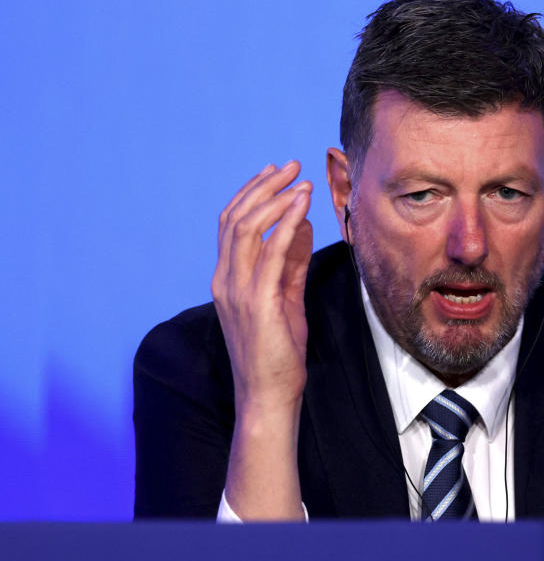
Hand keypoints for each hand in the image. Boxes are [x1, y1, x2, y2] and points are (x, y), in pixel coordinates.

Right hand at [211, 160, 313, 520]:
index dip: (253, 194)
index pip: (233, 224)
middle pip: (236, 217)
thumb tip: (301, 225)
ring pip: (247, 228)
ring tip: (298, 178)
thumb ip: (291, 262)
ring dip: (274, 197)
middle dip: (263, 186)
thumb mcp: (286, 298)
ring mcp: (237, 290)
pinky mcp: (257, 302)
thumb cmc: (279, 351)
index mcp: (228, 278)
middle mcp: (225, 279)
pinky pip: (270, 252)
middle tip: (290, 165)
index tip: (277, 174)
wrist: (269, 395)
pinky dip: (285, 222)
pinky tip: (301, 205)